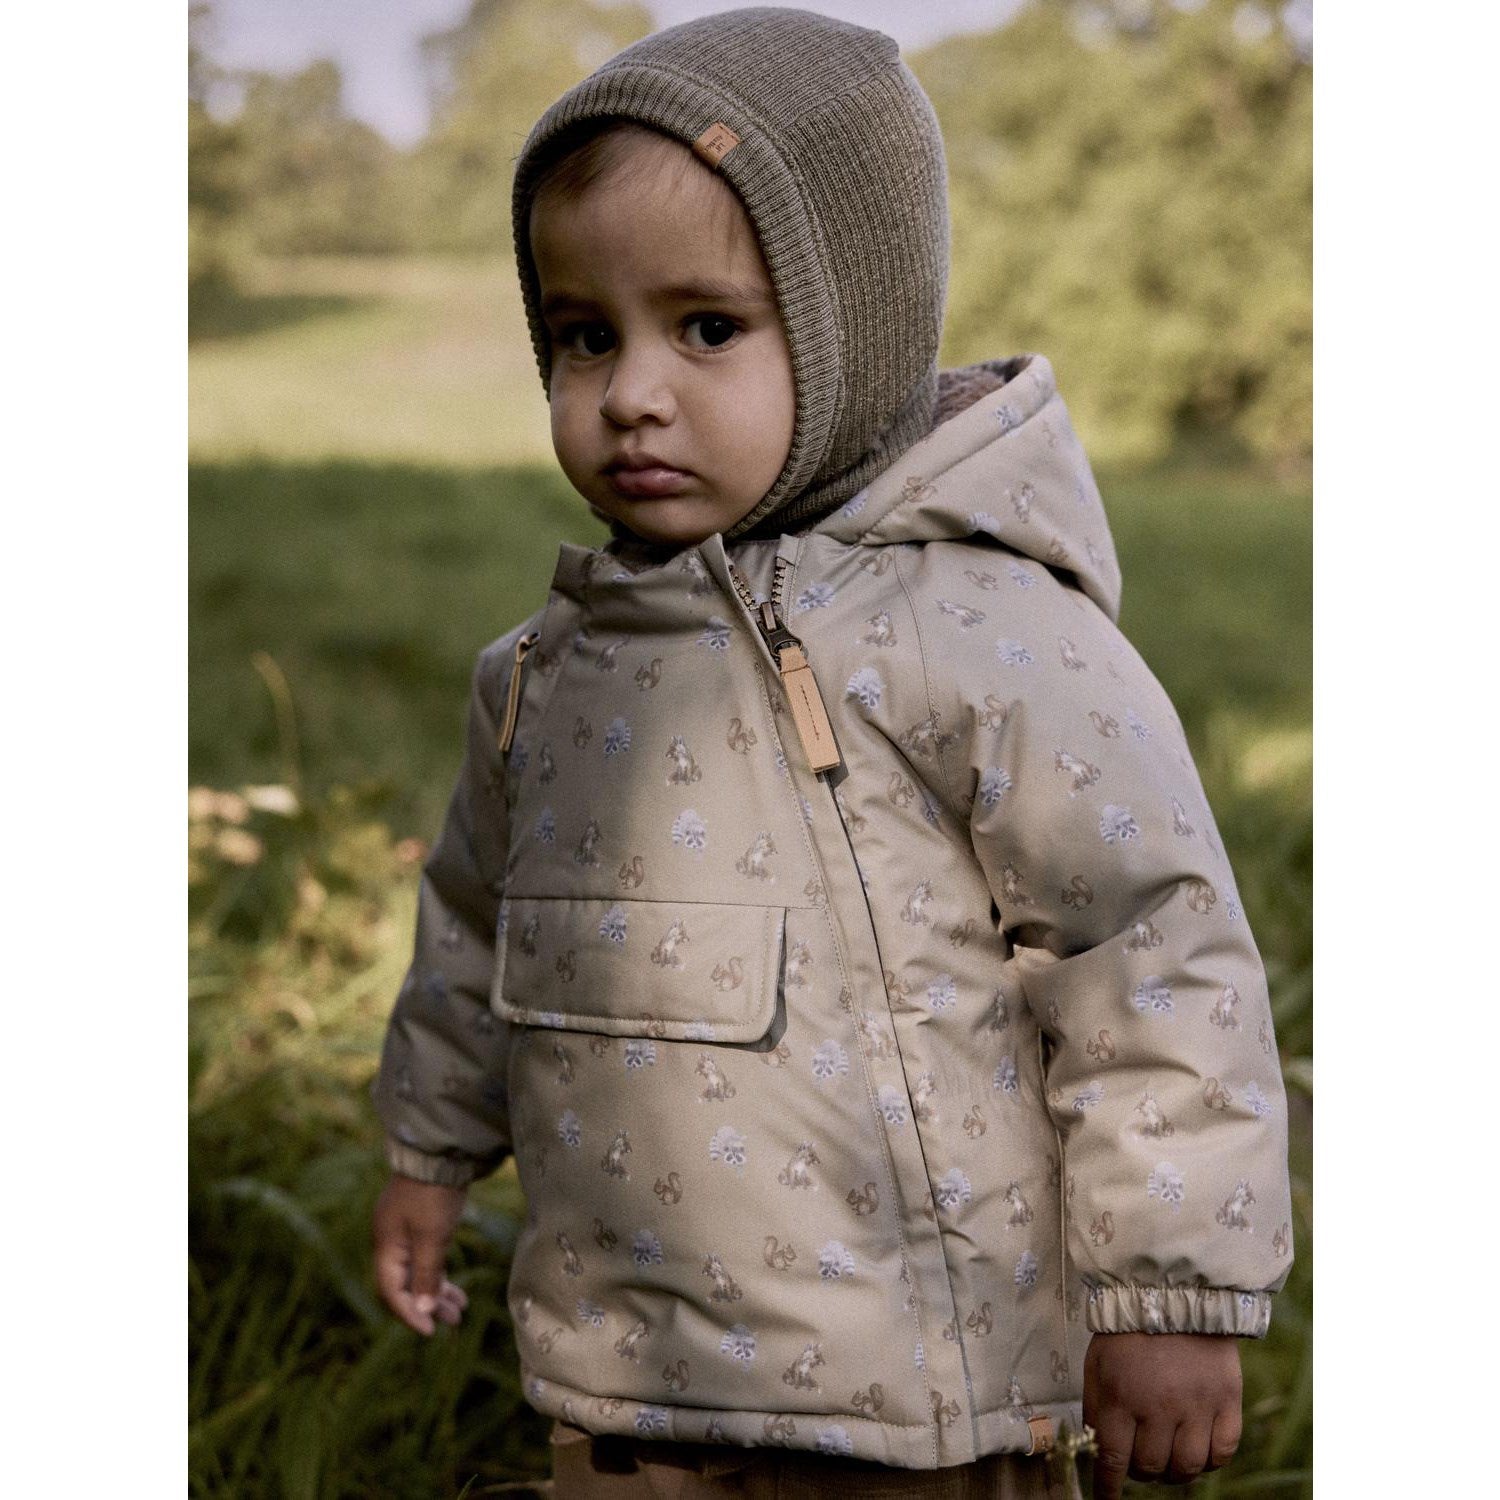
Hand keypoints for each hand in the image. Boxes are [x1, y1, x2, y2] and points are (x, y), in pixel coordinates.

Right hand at [372, 1173, 469, 1334]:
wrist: (442, 1152)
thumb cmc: (434, 1194)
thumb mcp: (432, 1236)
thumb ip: (427, 1273)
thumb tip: (424, 1309)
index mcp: (386, 1245)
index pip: (392, 1290)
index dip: (409, 1312)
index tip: (430, 1330)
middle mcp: (391, 1241)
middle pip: (405, 1284)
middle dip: (428, 1305)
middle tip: (454, 1322)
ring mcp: (405, 1231)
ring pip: (418, 1272)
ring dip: (437, 1291)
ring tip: (460, 1311)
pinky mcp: (420, 1224)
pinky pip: (426, 1258)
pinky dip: (439, 1273)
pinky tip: (455, 1288)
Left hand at [1083, 1332, 1241, 1496]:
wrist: (1174, 1293)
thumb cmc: (1128, 1331)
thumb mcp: (1097, 1364)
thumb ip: (1097, 1408)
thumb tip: (1098, 1450)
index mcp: (1120, 1396)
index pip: (1112, 1461)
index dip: (1108, 1487)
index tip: (1106, 1499)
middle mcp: (1159, 1407)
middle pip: (1150, 1468)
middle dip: (1140, 1472)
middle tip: (1139, 1461)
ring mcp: (1196, 1406)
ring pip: (1186, 1468)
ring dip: (1173, 1472)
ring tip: (1167, 1458)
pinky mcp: (1227, 1401)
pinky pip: (1222, 1452)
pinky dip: (1208, 1461)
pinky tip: (1197, 1451)